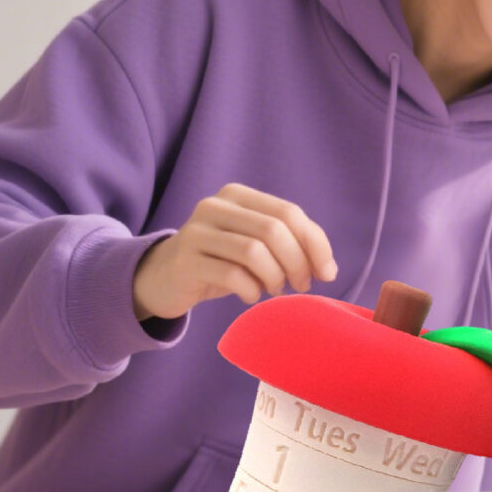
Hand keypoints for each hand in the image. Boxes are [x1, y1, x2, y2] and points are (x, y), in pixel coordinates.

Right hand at [133, 182, 337, 320]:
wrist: (164, 278)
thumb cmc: (219, 261)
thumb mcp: (253, 245)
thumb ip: (288, 244)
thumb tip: (327, 267)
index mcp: (238, 195)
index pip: (289, 213)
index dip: (315, 244)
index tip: (326, 273)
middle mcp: (215, 206)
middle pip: (274, 230)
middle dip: (297, 263)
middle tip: (300, 286)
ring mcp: (197, 232)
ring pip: (254, 252)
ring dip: (274, 277)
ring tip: (274, 289)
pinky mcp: (185, 261)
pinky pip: (231, 275)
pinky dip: (250, 290)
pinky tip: (251, 296)